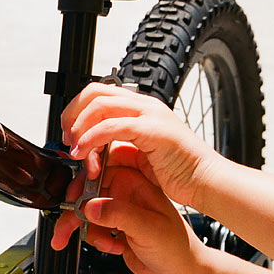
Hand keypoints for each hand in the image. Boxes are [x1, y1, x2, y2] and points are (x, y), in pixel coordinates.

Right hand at [51, 143, 206, 273]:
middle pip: (87, 192)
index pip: (101, 170)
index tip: (76, 198)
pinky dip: (95, 239)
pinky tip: (113, 247)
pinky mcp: (114, 226)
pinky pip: (91, 228)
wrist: (179, 271)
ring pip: (86, 212)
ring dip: (85, 230)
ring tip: (101, 243)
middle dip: (75, 211)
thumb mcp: (148, 228)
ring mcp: (119, 210)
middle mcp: (125, 193)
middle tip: (69, 227)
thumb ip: (119, 215)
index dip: (84, 182)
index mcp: (136, 182)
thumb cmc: (176, 246)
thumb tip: (90, 206)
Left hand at [61, 83, 217, 207]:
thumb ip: (119, 145)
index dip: (76, 111)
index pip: (99, 93)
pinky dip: (92, 140)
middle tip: (68, 140)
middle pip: (95, 93)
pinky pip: (112, 127)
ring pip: (100, 106)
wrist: (205, 181)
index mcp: (142, 108)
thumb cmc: (179, 172)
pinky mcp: (153, 131)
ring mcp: (150, 115)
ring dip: (79, 129)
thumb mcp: (141, 154)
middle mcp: (145, 106)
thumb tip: (94, 147)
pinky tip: (86, 156)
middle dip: (72, 115)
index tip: (69, 135)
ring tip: (75, 151)